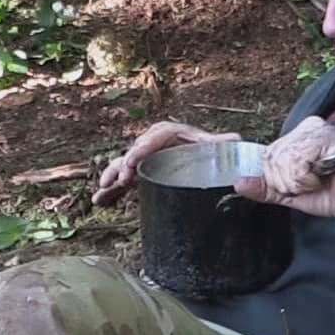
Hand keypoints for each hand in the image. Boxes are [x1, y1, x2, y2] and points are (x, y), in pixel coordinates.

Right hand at [93, 121, 240, 206]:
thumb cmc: (208, 151)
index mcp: (173, 134)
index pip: (155, 137)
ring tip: (103, 188)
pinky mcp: (141, 173)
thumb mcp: (213, 148)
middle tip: (121, 179)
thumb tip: (235, 139)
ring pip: (124, 165)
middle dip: (125, 165)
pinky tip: (100, 200)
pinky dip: (112, 190)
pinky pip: (123, 179)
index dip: (142, 148)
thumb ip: (221, 145)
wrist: (205, 160)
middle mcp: (155, 144)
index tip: (133, 160)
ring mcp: (146, 159)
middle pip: (136, 151)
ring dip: (113, 175)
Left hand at [234, 116, 334, 218]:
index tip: (298, 185)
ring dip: (299, 182)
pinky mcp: (328, 137)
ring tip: (319, 180)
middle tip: (311, 184)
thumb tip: (239, 182)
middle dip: (288, 182)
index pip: (266, 155)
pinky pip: (299, 162)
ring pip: (284, 161)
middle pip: (272, 158)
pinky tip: (326, 175)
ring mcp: (318, 130)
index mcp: (297, 135)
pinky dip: (308, 179)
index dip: (277, 178)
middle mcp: (307, 127)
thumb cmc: (330, 194)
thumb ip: (264, 187)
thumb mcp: (289, 193)